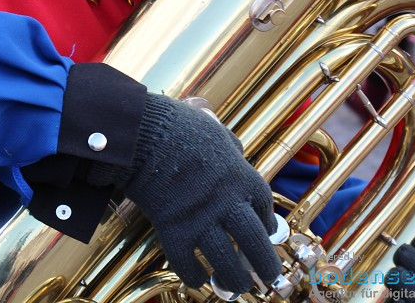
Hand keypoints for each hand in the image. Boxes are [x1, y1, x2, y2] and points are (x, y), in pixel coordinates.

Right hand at [91, 95, 281, 293]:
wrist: (146, 134)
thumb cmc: (180, 126)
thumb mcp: (216, 130)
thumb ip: (229, 146)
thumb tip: (235, 150)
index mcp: (241, 176)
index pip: (264, 206)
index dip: (268, 222)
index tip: (268, 232)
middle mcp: (227, 202)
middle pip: (254, 241)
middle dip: (264, 264)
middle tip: (269, 277)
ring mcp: (201, 219)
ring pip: (225, 260)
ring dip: (234, 279)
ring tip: (238, 288)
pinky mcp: (174, 230)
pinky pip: (187, 263)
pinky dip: (194, 276)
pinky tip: (199, 280)